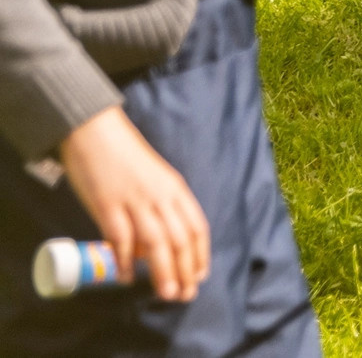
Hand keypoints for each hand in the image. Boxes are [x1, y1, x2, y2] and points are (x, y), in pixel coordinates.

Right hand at [57, 107, 207, 302]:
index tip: (200, 276)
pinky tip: (126, 277)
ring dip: (163, 271)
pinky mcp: (107, 205)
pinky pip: (120, 238)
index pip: (196, 226)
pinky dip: (124, 260)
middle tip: (185, 294)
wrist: (95, 131)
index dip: (200, 254)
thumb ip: (159, 206)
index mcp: (175, 188)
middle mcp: (160, 195)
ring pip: (156, 242)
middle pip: (180, 238)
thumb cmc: (124, 157)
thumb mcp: (153, 179)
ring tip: (167, 294)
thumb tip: (153, 245)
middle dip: (185, 269)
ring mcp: (135, 200)